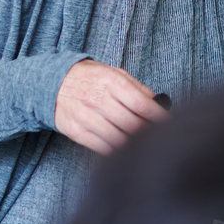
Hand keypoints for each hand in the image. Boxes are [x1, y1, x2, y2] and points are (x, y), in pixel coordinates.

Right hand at [54, 57, 168, 152]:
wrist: (53, 82)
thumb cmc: (90, 78)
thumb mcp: (114, 73)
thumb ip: (137, 87)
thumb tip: (158, 103)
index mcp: (110, 81)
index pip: (140, 104)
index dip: (158, 116)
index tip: (169, 123)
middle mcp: (96, 98)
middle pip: (130, 124)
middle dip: (148, 132)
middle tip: (158, 136)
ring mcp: (85, 116)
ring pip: (116, 138)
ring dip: (133, 144)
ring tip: (143, 144)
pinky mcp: (76, 131)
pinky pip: (101, 146)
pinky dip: (116, 150)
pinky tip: (124, 148)